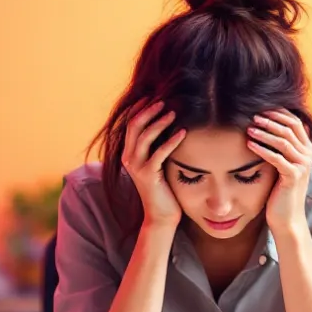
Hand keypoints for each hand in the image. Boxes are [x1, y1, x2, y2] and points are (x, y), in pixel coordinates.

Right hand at [122, 100, 185, 228]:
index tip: (153, 96)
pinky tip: (182, 133)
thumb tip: (169, 123)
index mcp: (129, 153)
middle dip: (148, 110)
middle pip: (134, 126)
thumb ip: (157, 146)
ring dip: (160, 122)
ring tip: (174, 113)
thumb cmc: (164, 188)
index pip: (130, 124)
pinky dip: (171, 141)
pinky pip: (159, 153)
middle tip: (164, 101)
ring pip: (145, 136)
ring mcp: (137, 167)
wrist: (161, 215)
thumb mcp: (158, 163)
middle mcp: (129, 158)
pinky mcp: (148, 176)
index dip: (139, 108)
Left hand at [247, 109, 311, 235]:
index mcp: (307, 149)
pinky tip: (249, 145)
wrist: (287, 217)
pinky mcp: (293, 176)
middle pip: (290, 128)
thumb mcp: (283, 164)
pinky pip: (276, 158)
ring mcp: (303, 166)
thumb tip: (267, 126)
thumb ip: (281, 147)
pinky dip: (262, 149)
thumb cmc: (281, 190)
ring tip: (249, 129)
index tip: (261, 108)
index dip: (279, 113)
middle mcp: (308, 155)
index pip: (295, 122)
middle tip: (252, 116)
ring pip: (283, 141)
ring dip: (264, 133)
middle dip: (270, 120)